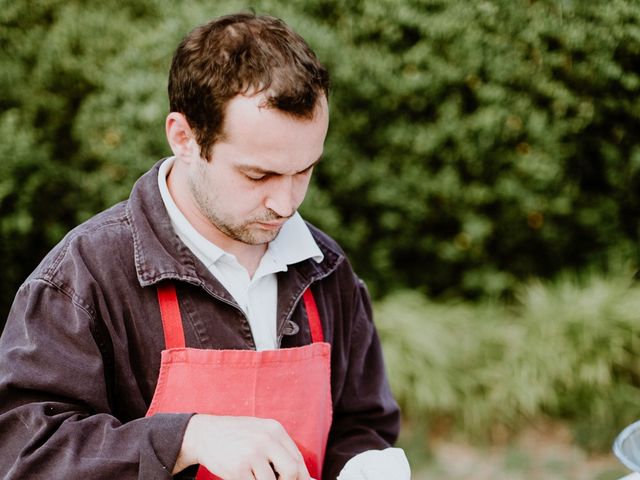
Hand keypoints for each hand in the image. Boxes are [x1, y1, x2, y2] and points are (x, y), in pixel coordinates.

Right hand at [173, 414, 310, 479]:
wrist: (205, 434)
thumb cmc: (238, 436)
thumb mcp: (262, 434)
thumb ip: (281, 451)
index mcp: (274, 429)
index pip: (297, 459)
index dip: (300, 477)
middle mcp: (265, 439)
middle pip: (291, 471)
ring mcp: (252, 454)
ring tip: (254, 474)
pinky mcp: (238, 469)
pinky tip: (243, 475)